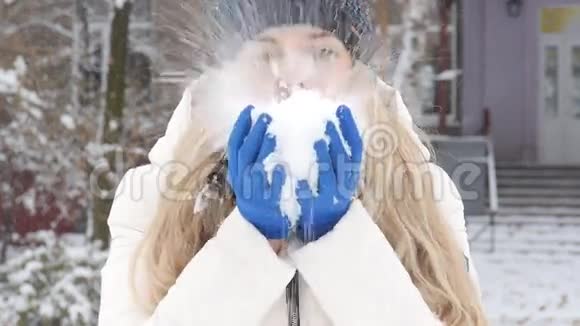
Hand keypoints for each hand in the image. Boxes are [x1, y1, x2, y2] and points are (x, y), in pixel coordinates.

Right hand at [227, 106, 290, 239]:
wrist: (267, 231)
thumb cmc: (264, 198)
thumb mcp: (255, 179)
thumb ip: (257, 159)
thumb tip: (264, 129)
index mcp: (239, 174)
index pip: (235, 147)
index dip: (241, 127)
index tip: (250, 110)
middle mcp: (243, 184)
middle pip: (245, 155)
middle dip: (254, 134)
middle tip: (267, 117)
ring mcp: (253, 196)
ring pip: (254, 171)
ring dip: (262, 152)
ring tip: (273, 133)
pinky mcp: (267, 209)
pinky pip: (269, 193)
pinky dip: (273, 180)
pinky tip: (281, 168)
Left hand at [296, 106, 362, 241]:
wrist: (321, 229)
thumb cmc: (325, 194)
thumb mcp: (333, 174)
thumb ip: (331, 154)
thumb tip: (323, 122)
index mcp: (349, 175)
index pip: (355, 148)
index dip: (349, 128)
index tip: (341, 108)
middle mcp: (344, 186)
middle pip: (344, 159)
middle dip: (337, 139)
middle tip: (326, 122)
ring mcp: (330, 198)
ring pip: (331, 175)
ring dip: (325, 158)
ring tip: (318, 140)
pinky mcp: (315, 210)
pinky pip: (310, 195)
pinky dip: (305, 185)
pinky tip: (295, 175)